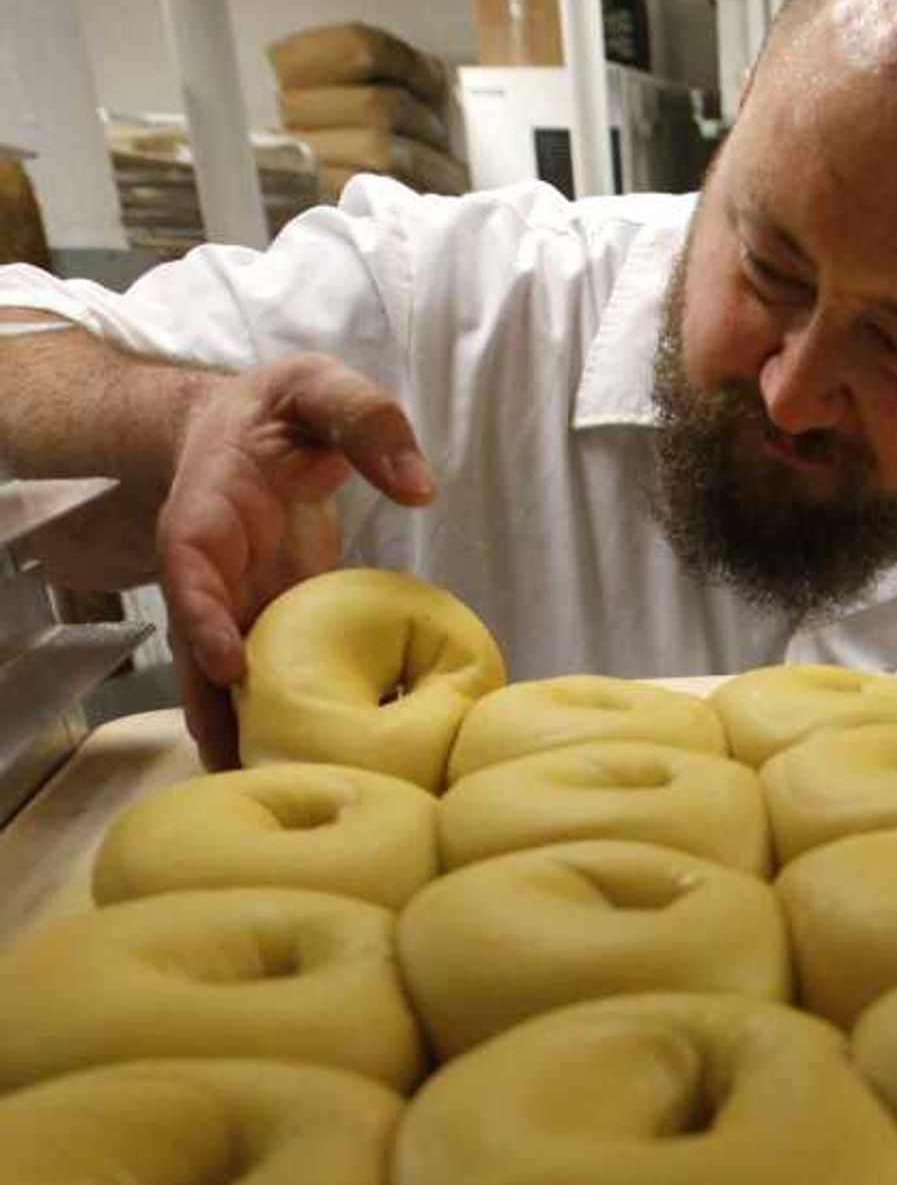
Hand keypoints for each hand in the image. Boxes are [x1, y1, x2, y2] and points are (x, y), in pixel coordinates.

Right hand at [157, 353, 434, 766]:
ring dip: (246, 739)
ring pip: (228, 689)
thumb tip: (419, 486)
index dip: (202, 618)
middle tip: (246, 769)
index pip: (189, 573)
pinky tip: (316, 778)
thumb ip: (366, 419)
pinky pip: (271, 690)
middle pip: (200, 657)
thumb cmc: (281, 409)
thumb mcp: (316, 387)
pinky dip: (286, 731)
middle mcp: (211, 580)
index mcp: (204, 519)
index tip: (225, 661)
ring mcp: (238, 615)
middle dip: (218, 711)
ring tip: (273, 797)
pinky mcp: (272, 637)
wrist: (251, 432)